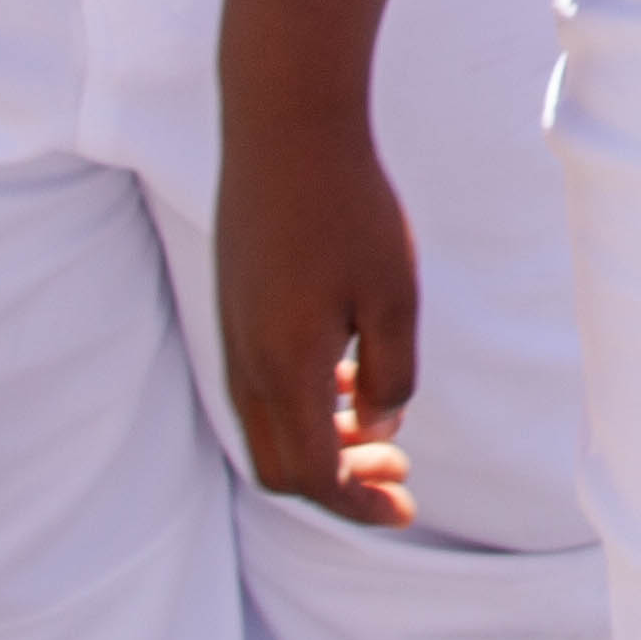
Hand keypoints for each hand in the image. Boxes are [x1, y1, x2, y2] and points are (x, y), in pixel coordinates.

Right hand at [216, 98, 424, 529]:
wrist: (285, 129)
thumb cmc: (350, 207)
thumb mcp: (395, 294)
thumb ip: (393, 371)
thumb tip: (382, 425)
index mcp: (285, 369)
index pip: (312, 476)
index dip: (358, 504)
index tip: (406, 510)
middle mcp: (247, 363)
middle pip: (283, 466)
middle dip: (341, 484)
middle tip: (401, 476)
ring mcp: (234, 335)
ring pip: (271, 427)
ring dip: (324, 444)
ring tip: (384, 433)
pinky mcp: (236, 307)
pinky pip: (264, 386)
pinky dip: (307, 406)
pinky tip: (353, 380)